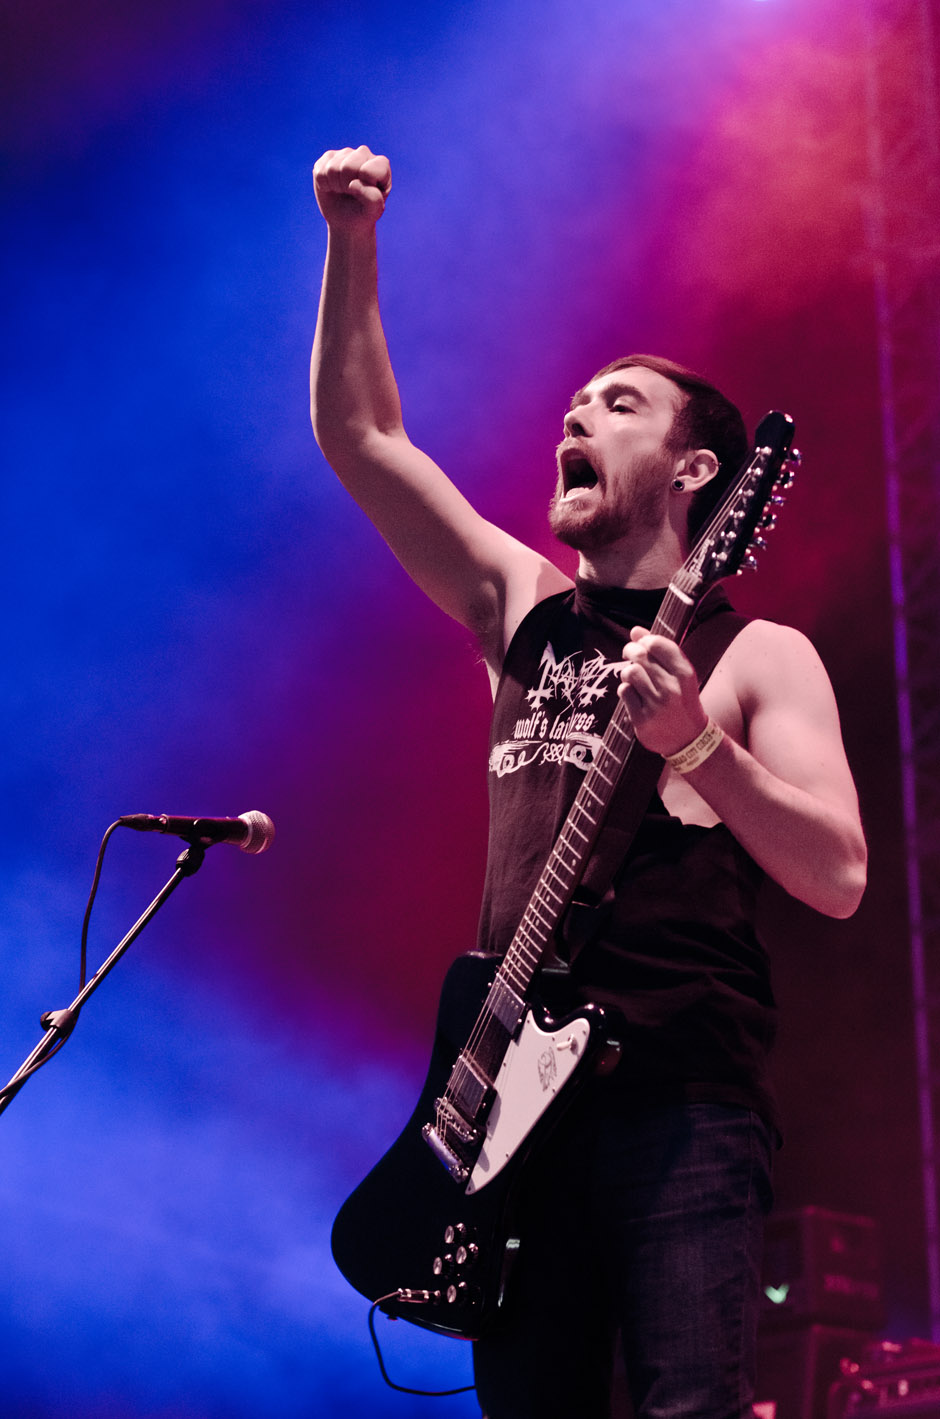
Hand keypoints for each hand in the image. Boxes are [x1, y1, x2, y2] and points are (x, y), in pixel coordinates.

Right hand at [313, 145, 391, 229]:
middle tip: (351, 193)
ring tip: (343, 190)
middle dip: (347, 186)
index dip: (364, 188)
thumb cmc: (364, 213)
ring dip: (335, 186)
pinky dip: (324, 185)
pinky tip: (332, 186)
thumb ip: (373, 198)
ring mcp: (345, 153)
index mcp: (381, 164)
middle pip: (348, 167)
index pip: (368, 171)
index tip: (366, 195)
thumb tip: (353, 184)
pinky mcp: (328, 157)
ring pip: (332, 168)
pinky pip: (320, 172)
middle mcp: (364, 153)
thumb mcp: (374, 211)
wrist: (347, 219)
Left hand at [618, 627, 707, 757]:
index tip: (642, 644)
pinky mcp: (643, 719)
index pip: (657, 644)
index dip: (645, 640)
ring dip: (627, 673)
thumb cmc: (681, 700)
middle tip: (629, 655)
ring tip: (632, 678)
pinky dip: (625, 691)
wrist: (689, 739)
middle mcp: (672, 689)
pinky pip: (624, 692)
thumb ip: (659, 651)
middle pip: (640, 656)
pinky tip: (633, 696)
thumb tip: (635, 630)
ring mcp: (657, 705)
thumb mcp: (679, 675)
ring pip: (630, 673)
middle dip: (630, 651)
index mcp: (685, 674)